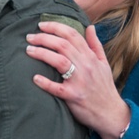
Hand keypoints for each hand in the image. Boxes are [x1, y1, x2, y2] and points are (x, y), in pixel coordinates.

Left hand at [25, 22, 130, 138]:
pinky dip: (45, 83)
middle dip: (44, 38)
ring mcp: (79, 81)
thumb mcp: (104, 63)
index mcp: (91, 57)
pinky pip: (57, 88)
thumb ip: (95, 44)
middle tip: (29, 37)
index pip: (72, 35)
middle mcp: (86, 66)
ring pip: (60, 61)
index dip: (56, 27)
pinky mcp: (73, 96)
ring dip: (42, 53)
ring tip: (29, 50)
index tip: (41, 25)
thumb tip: (89, 27)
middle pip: (63, 45)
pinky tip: (35, 78)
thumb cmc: (104, 87)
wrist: (110, 113)